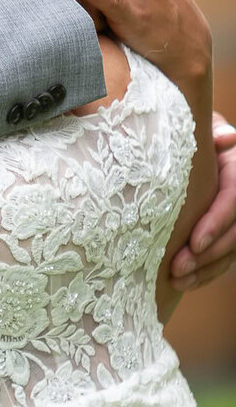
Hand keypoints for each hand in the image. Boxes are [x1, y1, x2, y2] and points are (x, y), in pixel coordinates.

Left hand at [170, 114, 235, 289]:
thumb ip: (210, 130)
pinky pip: (222, 260)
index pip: (233, 200)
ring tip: (175, 280)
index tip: (193, 243)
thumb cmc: (184, 130)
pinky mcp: (225, 236)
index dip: (216, 224)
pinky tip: (183, 283)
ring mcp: (235, 220)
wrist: (187, 148)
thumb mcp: (196, 124)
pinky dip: (204, 274)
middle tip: (176, 268)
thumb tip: (225, 137)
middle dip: (207, 255)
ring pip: (229, 252)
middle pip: (233, 234)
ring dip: (204, 270)